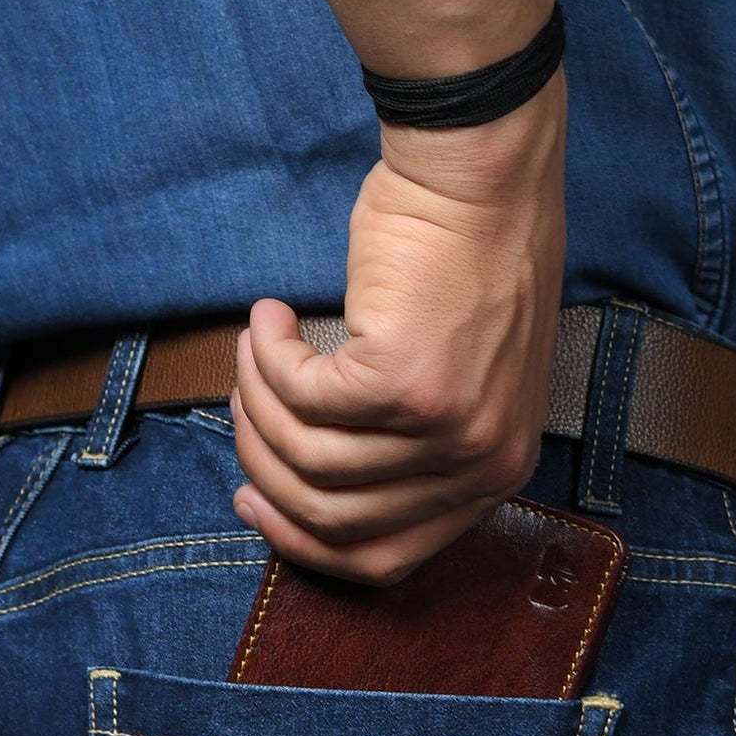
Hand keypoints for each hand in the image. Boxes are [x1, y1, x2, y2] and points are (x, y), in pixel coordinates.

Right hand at [231, 73, 566, 585]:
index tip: (254, 500)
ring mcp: (445, 430)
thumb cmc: (462, 261)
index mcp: (494, 476)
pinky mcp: (404, 384)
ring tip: (251, 351)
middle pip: (334, 519)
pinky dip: (268, 360)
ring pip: (308, 459)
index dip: (304, 540)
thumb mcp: (458, 380)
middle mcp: (479, 465)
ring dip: (259, 403)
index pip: (385, 558)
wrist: (481, 177)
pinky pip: (302, 398)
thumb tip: (305, 489)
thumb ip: (407, 448)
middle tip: (241, 411)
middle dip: (266, 469)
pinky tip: (269, 318)